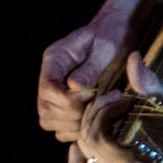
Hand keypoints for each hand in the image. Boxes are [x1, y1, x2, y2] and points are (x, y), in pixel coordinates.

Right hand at [37, 15, 130, 142]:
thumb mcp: (106, 47)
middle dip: (72, 113)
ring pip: (48, 120)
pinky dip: (72, 129)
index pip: (48, 89)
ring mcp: (53, 91)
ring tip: (95, 113)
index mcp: (55, 59)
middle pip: (45, 109)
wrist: (116, 33)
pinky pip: (57, 126)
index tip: (93, 94)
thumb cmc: (113, 37)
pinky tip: (92, 120)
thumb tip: (75, 86)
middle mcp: (49, 76)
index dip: (69, 100)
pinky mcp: (62, 103)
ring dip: (72, 124)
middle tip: (97, 106)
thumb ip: (91, 67)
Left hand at [66, 51, 162, 162]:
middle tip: (113, 100)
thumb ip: (146, 84)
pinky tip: (86, 139)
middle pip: (87, 140)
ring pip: (83, 151)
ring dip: (89, 127)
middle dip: (95, 114)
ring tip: (106, 113)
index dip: (103, 110)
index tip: (121, 96)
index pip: (97, 135)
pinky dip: (76, 155)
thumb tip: (133, 57)